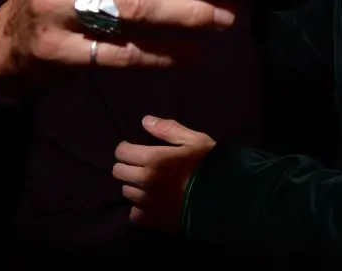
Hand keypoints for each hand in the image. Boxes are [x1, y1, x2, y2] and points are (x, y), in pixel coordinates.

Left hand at [113, 116, 215, 231]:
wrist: (223, 199)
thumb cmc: (209, 165)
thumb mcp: (195, 140)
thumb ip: (168, 129)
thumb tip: (145, 121)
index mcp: (153, 159)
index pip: (122, 152)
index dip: (126, 148)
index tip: (134, 149)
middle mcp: (145, 181)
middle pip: (119, 172)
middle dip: (127, 166)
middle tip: (140, 165)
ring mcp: (147, 202)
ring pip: (126, 192)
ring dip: (134, 186)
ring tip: (148, 184)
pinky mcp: (152, 220)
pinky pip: (134, 214)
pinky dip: (139, 208)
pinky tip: (150, 203)